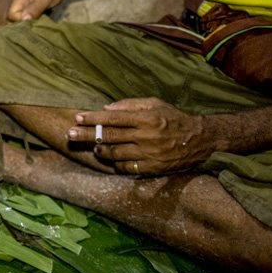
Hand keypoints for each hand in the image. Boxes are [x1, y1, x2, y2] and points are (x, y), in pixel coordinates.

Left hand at [68, 98, 210, 174]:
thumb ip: (129, 105)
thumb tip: (105, 109)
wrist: (201, 139)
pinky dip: (116, 163)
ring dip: (100, 151)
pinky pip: (128, 168)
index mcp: (146, 118)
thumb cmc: (174, 117)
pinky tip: (111, 159)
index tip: (77, 118)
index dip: (93, 118)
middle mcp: (147, 136)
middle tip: (70, 134)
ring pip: (115, 154)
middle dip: (86, 135)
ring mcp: (150, 154)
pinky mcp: (154, 168)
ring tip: (93, 147)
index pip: (113, 118)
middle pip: (109, 136)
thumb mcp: (155, 104)